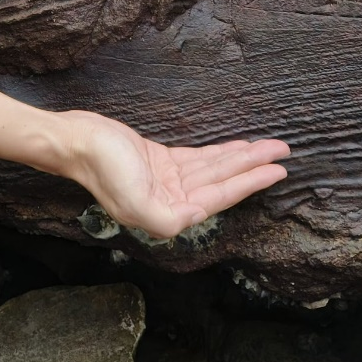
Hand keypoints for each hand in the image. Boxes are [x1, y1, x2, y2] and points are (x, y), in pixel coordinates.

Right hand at [57, 110, 290, 239]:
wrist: (76, 141)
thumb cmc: (102, 168)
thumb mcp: (134, 201)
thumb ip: (167, 220)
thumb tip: (198, 218)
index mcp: (168, 214)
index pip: (220, 197)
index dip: (251, 183)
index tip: (277, 170)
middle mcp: (171, 200)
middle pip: (223, 181)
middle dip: (254, 166)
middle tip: (284, 152)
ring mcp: (167, 180)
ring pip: (214, 168)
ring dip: (241, 157)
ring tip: (270, 146)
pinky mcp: (161, 161)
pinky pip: (199, 158)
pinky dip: (220, 153)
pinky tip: (236, 147)